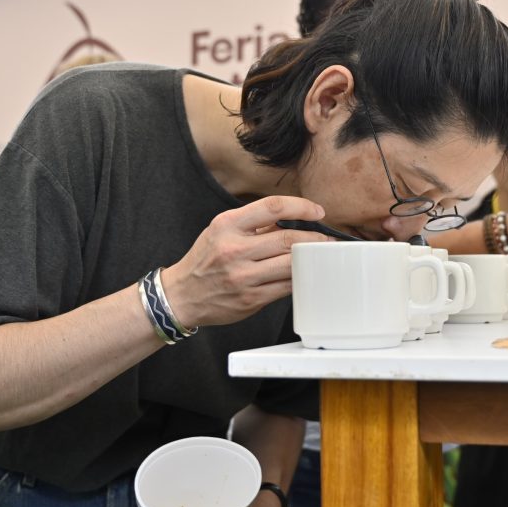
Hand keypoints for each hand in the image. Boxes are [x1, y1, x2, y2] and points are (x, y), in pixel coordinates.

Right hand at [161, 196, 329, 327]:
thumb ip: (254, 224)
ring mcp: (243, 276)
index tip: (317, 211)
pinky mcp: (251, 299)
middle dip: (314, 237)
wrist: (181, 296)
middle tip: (326, 238)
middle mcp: (234, 249)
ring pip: (291, 264)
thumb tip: (293, 218)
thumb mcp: (221, 230)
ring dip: (311, 258)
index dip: (301, 207)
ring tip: (320, 254)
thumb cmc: (205, 260)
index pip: (273, 207)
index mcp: (227, 225)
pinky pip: (285, 287)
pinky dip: (299, 279)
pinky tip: (303, 273)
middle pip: (288, 238)